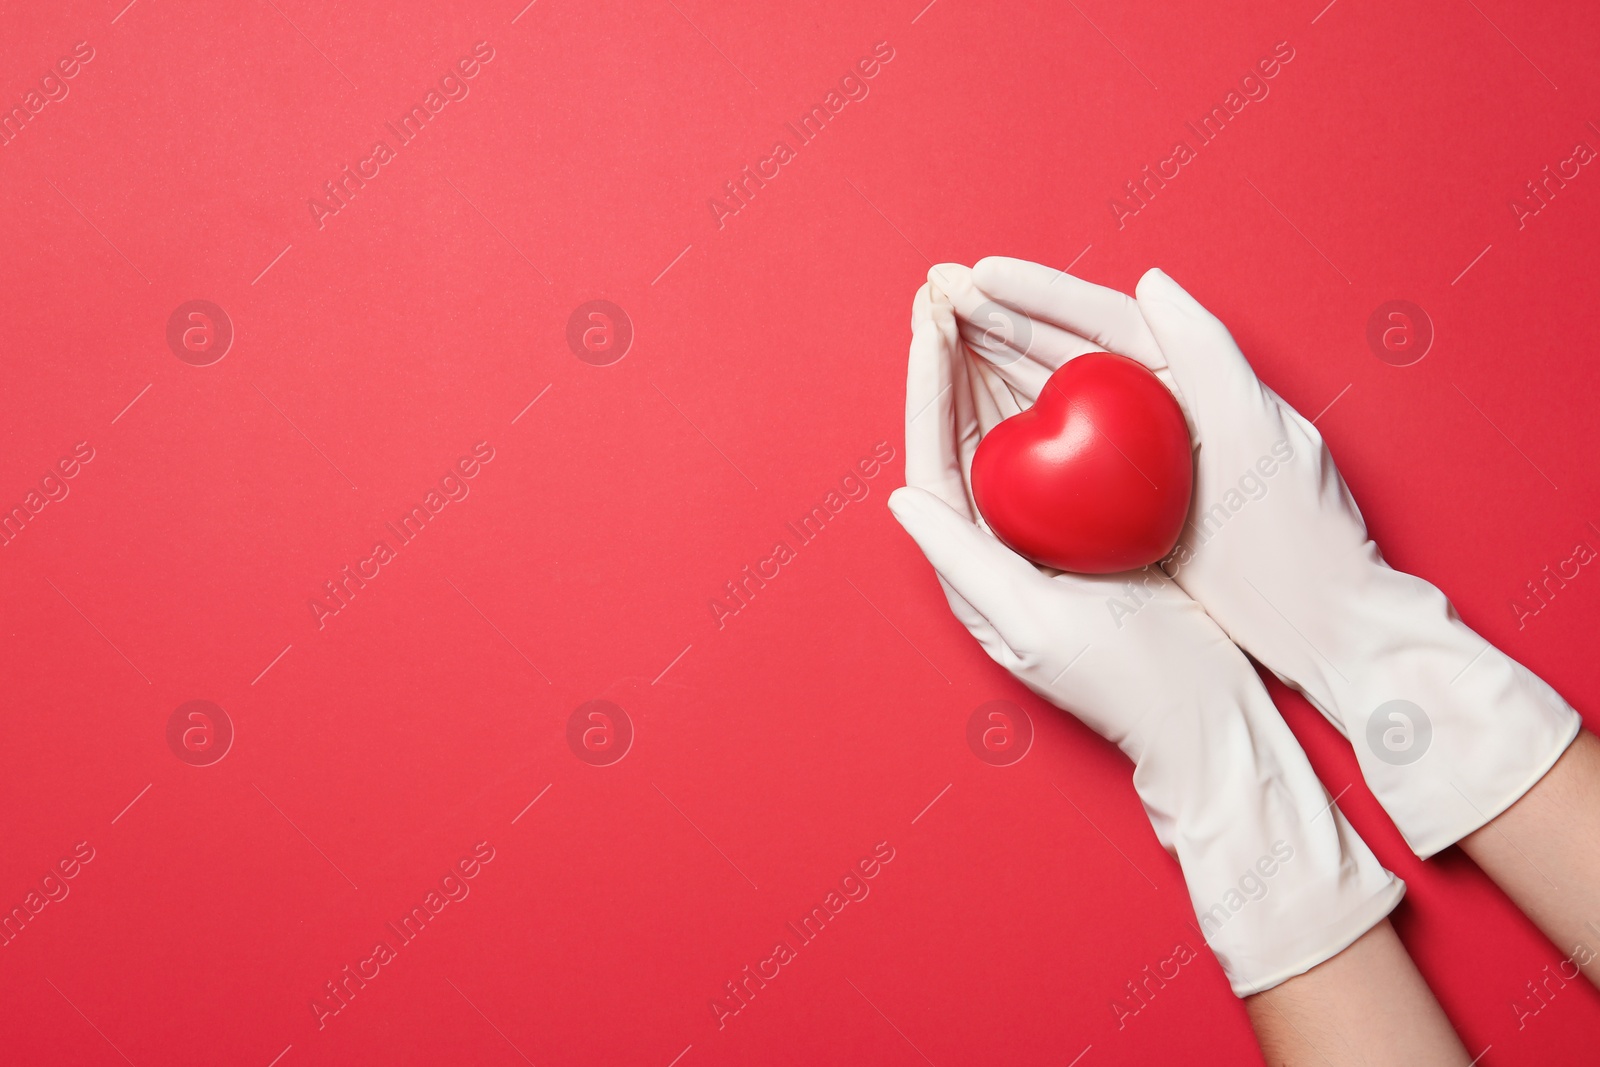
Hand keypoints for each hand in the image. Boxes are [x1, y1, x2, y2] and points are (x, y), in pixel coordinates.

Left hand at [889, 275, 1402, 993]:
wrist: (1203, 716)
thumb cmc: (1123, 679)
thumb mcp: (1033, 621)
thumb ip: (964, 560)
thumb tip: (902, 498)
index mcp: (969, 567)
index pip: (933, 456)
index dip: (926, 383)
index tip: (928, 318)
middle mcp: (992, 546)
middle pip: (958, 433)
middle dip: (949, 359)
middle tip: (942, 286)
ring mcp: (1037, 537)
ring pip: (1000, 433)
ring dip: (984, 367)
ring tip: (973, 302)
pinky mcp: (1081, 533)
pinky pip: (1050, 449)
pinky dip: (1039, 397)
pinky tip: (1043, 356)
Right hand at [953, 256, 1580, 856]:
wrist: (1328, 628)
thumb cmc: (1300, 538)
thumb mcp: (1261, 438)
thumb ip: (1209, 353)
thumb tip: (1150, 280)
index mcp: (1202, 380)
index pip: (1109, 321)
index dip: (1041, 292)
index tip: (979, 273)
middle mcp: (1171, 411)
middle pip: (1073, 351)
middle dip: (1004, 319)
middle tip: (939, 295)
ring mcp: (1150, 461)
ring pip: (1060, 397)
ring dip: (1000, 365)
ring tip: (941, 340)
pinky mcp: (1138, 508)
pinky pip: (1063, 457)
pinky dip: (1019, 431)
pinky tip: (977, 427)